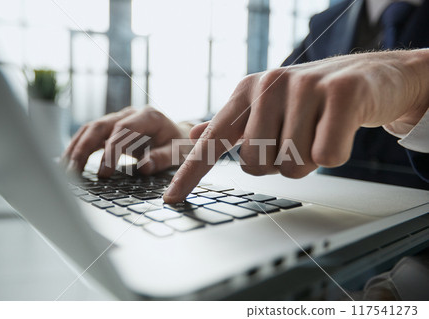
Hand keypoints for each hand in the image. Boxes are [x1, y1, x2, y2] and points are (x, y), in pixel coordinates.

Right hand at [62, 106, 192, 176]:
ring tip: (64, 170)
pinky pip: (91, 136)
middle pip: (100, 126)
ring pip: (91, 129)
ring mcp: (119, 119)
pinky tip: (67, 162)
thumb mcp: (180, 153)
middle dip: (84, 149)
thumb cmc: (181, 145)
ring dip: (76, 148)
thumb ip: (163, 158)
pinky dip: (78, 148)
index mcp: (149, 116)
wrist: (181, 136)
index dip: (110, 151)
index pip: (122, 130)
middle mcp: (130, 114)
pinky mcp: (112, 128)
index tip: (103, 173)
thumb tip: (143, 167)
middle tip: (72, 172)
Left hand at [163, 49, 428, 202]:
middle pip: (255, 164)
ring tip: (318, 131)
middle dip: (278, 165)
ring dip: (308, 159)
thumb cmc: (314, 98)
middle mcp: (270, 85)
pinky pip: (326, 157)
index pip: (212, 140)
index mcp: (247, 91)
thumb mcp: (268, 106)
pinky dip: (335, 154)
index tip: (171, 199)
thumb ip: (234, 123)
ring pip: (293, 164)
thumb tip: (198, 132)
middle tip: (296, 140)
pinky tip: (340, 129)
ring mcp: (305, 86)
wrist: (371, 76)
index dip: (189, 172)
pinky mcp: (341, 93)